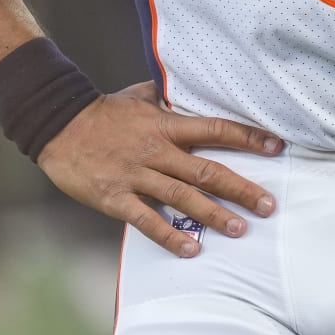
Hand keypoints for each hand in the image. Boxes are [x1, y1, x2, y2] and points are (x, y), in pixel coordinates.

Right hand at [37, 80, 283, 257]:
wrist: (58, 124)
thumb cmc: (102, 111)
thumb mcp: (138, 96)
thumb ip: (162, 95)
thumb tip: (180, 85)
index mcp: (166, 124)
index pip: (216, 129)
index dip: (248, 138)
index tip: (276, 146)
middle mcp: (158, 150)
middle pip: (207, 170)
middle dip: (240, 188)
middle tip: (267, 205)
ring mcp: (137, 174)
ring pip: (182, 197)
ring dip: (213, 214)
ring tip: (239, 229)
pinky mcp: (116, 197)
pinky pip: (147, 219)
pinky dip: (169, 236)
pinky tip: (191, 249)